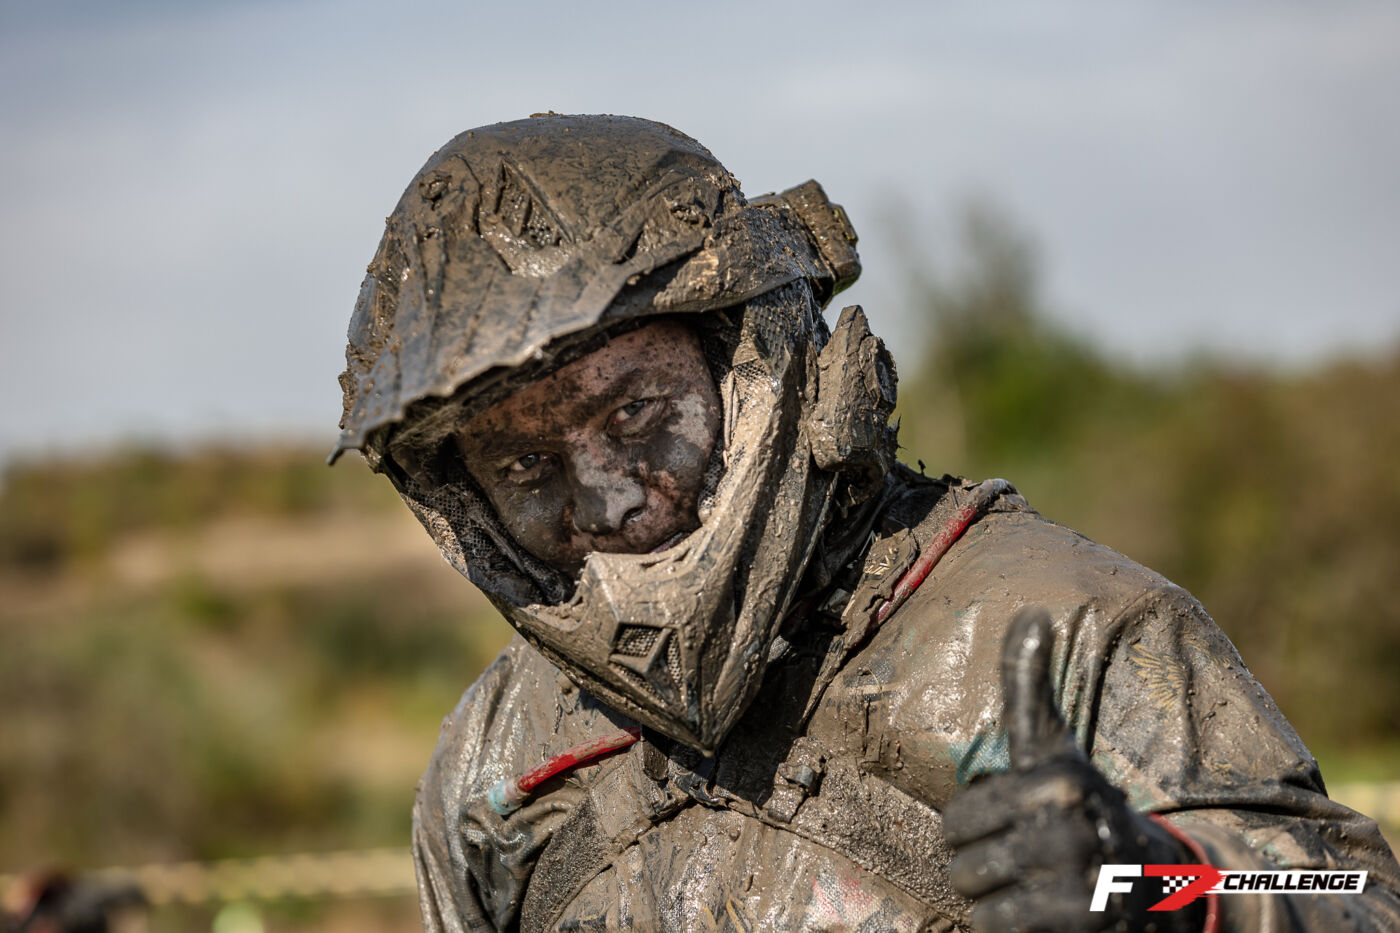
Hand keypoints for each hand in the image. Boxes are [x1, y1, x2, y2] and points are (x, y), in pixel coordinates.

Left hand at [942, 607, 1201, 932]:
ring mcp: (1079, 887)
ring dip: (999, 904)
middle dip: (984, 868)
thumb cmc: (1087, 808)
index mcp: (1057, 780)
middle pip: (960, 866)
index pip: (955, 820)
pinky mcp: (1084, 931)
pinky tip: (1050, 917)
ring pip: (979, 906)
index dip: (973, 826)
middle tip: (1029, 860)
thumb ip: (1029, 688)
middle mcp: (1068, 829)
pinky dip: (1018, 932)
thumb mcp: (1057, 749)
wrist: (1166, 887)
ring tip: (1040, 887)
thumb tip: (1031, 612)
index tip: (1014, 821)